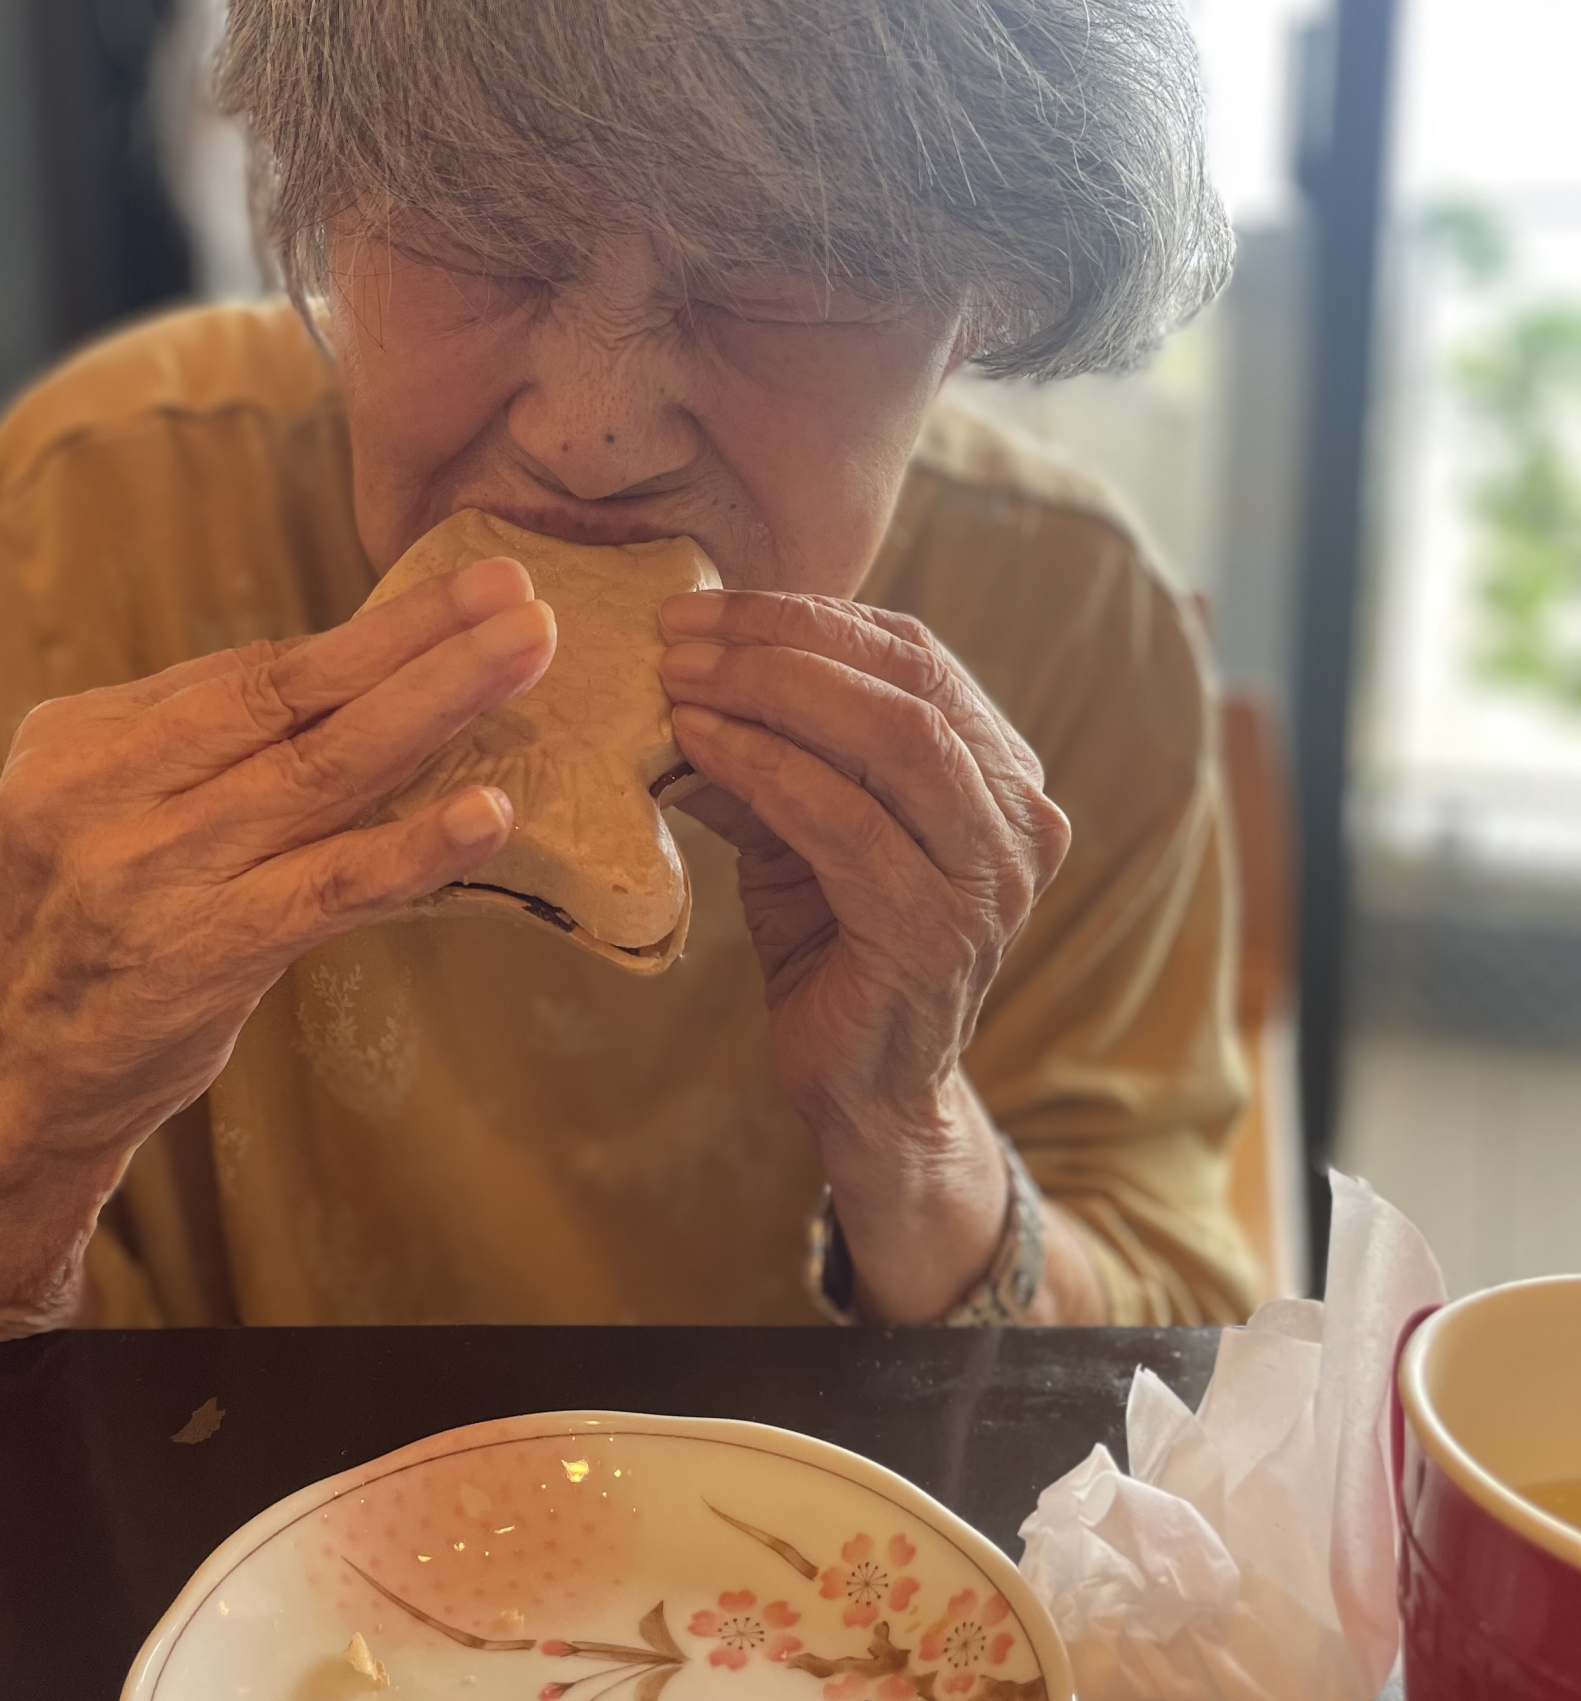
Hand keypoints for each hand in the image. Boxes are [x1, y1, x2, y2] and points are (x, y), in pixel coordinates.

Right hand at [0, 558, 554, 1334]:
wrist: (19, 1081)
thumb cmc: (94, 934)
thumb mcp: (105, 816)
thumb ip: (199, 753)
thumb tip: (361, 683)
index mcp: (78, 740)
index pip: (246, 670)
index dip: (369, 629)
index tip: (469, 588)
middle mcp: (104, 792)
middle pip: (285, 694)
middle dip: (413, 635)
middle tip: (516, 590)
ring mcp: (153, 872)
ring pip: (319, 770)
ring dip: (435, 703)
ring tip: (525, 653)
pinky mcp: (202, 952)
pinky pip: (329, 886)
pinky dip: (413, 845)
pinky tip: (487, 812)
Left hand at [661, 589, 1077, 1320]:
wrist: (866, 1092)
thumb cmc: (833, 946)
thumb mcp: (796, 831)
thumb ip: (764, 754)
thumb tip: (679, 675)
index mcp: (1002, 774)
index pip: (915, 655)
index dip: (808, 617)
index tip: (704, 608)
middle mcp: (1021, 819)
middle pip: (911, 683)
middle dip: (784, 643)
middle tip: (681, 635)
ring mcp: (991, 880)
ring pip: (896, 739)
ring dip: (774, 693)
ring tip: (682, 682)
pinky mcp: (938, 934)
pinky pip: (848, 824)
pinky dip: (768, 772)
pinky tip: (701, 750)